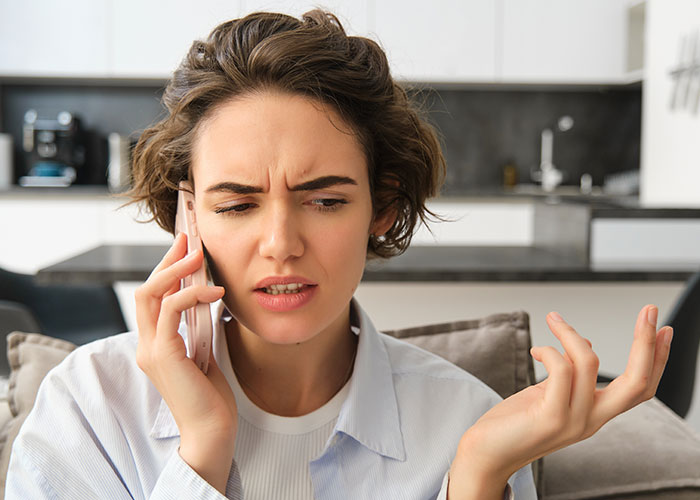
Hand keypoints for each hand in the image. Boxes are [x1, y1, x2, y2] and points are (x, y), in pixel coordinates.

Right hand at [134, 232, 237, 492]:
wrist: (211, 429)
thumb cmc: (211, 395)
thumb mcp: (204, 351)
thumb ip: (198, 327)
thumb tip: (207, 296)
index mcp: (155, 344)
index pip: (153, 298)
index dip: (167, 270)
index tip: (185, 248)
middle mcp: (146, 345)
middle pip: (146, 290)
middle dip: (167, 261)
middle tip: (188, 239)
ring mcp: (150, 350)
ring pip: (151, 295)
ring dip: (176, 270)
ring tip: (199, 255)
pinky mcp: (162, 355)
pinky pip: (172, 310)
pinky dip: (193, 294)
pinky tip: (216, 292)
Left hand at [448, 305, 672, 499]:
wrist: (487, 453)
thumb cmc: (515, 422)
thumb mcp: (551, 393)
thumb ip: (571, 373)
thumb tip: (584, 342)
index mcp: (596, 413)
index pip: (640, 387)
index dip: (657, 357)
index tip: (662, 328)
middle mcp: (592, 420)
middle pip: (637, 382)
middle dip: (647, 343)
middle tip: (649, 311)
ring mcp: (573, 421)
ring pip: (590, 363)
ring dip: (571, 333)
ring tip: (554, 320)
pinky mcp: (550, 417)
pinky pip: (561, 370)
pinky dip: (550, 350)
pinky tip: (536, 350)